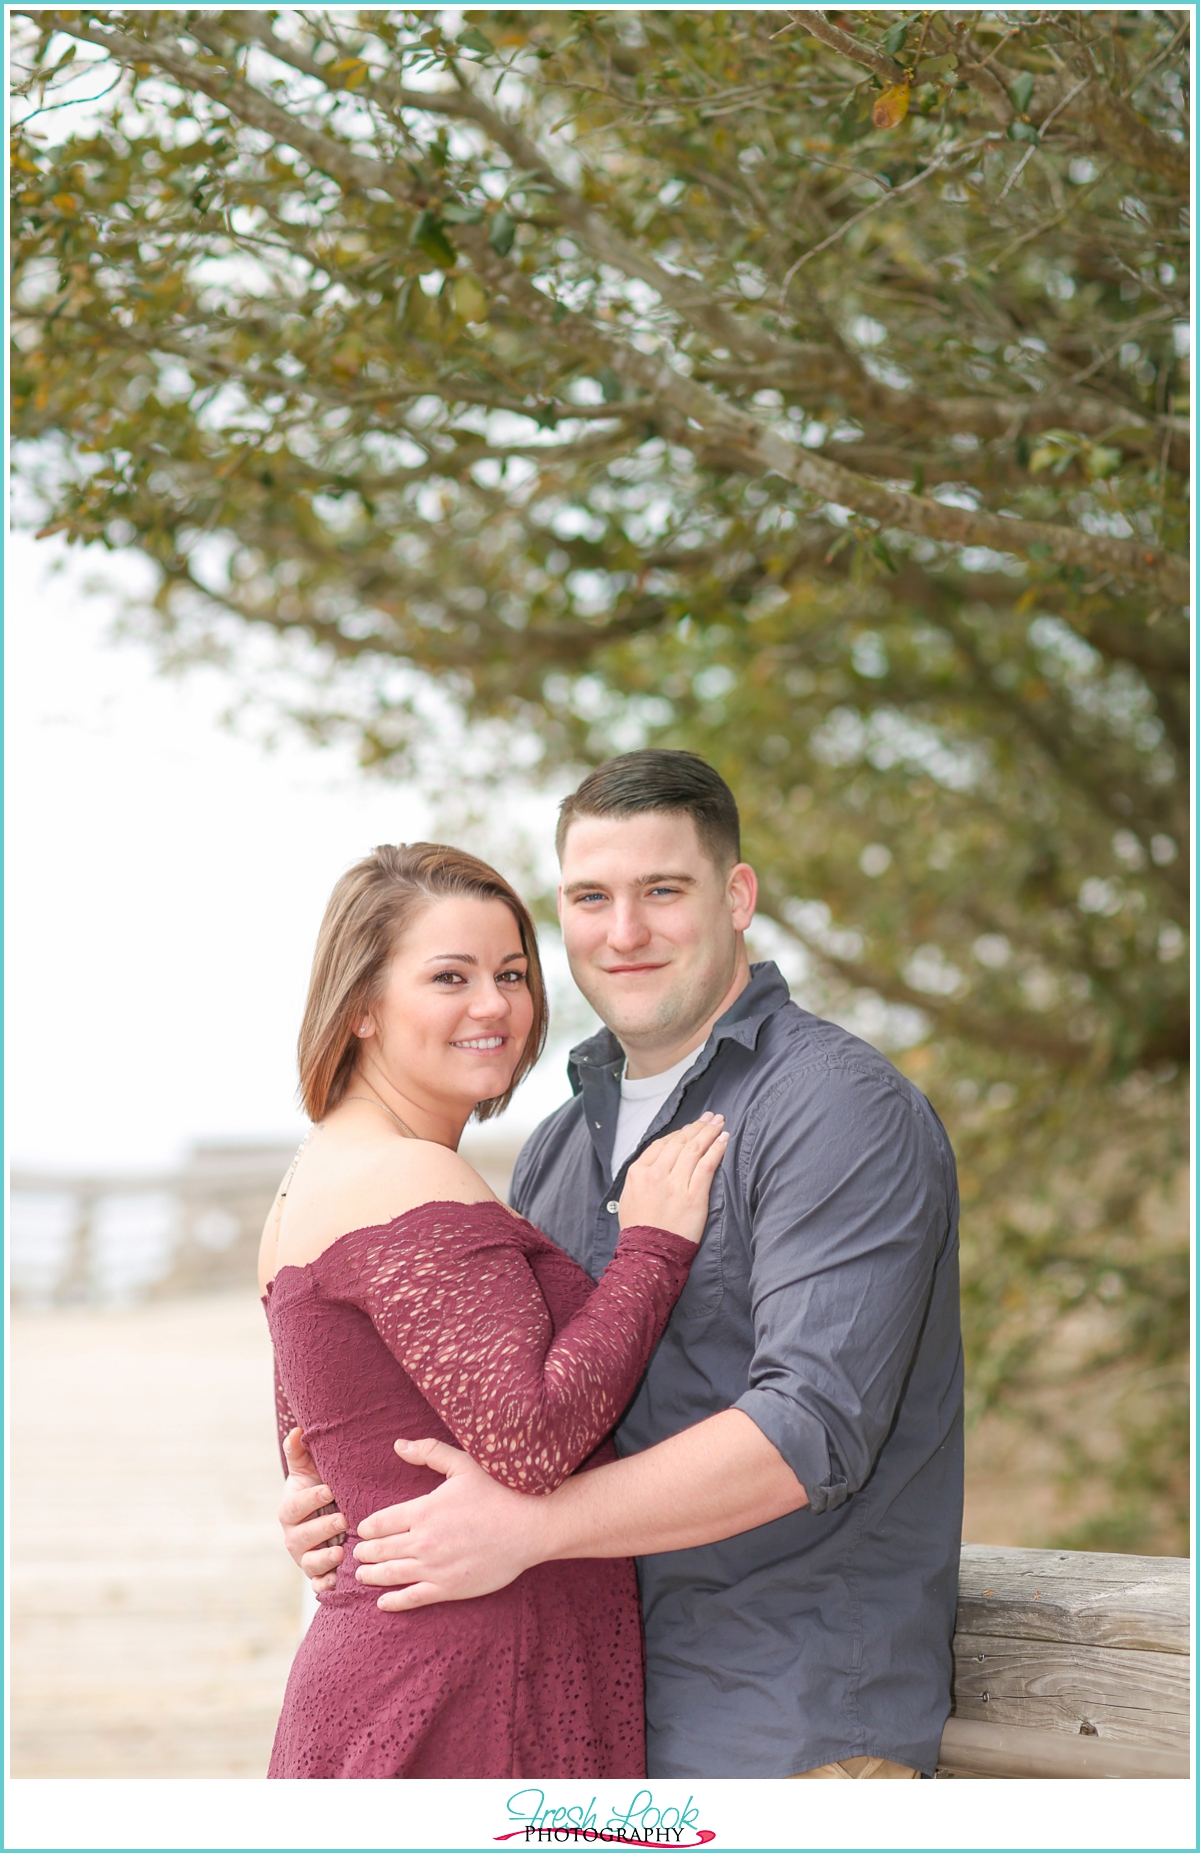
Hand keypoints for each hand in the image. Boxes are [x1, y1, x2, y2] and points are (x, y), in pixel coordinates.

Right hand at [279, 1426, 346, 1592]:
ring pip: (308, 1563)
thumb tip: (297, 1431)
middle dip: (321, 1529)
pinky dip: (325, 1585)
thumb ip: (299, 1451)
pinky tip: (337, 1583)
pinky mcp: (317, 1572)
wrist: (326, 1510)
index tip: (328, 1490)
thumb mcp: (309, 1468)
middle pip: (301, 1537)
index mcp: (290, 1510)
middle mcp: (294, 1536)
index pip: (293, 1507)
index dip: (309, 1500)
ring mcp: (304, 1556)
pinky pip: (317, 1583)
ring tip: (341, 1553)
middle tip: (342, 1520)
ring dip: (324, 1560)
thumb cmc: (320, 1484)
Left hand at [354, 1437, 542, 1610]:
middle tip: (356, 1554)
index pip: (381, 1522)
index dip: (368, 1527)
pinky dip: (394, 1602)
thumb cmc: (500, 1490)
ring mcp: (435, 1567)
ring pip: (391, 1575)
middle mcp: (423, 1541)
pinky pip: (413, 1597)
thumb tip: (399, 1445)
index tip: (362, 1530)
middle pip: (381, 1549)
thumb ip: (429, 1452)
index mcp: (423, 1510)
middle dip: (365, 1552)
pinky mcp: (449, 1588)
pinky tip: (383, 1602)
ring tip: (362, 1574)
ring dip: (372, 1575)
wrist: (531, 1525)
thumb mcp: (463, 1464)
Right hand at [619, 1113, 727, 1242]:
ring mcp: (675, 1184)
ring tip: (719, 1122)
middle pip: (680, 1142)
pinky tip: (723, 1140)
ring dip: (709, 1132)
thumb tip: (658, 1161)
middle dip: (697, 1127)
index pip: (662, 1144)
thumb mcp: (629, 1197)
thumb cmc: (639, 1230)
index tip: (691, 1128)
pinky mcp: (694, 1196)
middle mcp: (656, 1174)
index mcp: (638, 1172)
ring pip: (694, 1149)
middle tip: (710, 1117)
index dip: (679, 1133)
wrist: (649, 1254)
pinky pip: (707, 1166)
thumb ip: (642, 1176)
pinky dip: (716, 1150)